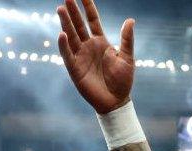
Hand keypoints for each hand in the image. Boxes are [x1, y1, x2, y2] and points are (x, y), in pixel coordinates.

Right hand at [56, 0, 134, 114]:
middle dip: (73, 12)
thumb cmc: (123, 80)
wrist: (116, 101)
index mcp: (101, 42)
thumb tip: (130, 20)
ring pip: (71, 36)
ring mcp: (80, 56)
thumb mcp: (127, 58)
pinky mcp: (74, 68)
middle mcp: (88, 46)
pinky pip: (67, 54)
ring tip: (61, 9)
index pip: (92, 20)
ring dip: (66, 23)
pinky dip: (64, 45)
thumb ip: (127, 39)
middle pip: (79, 25)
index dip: (88, 7)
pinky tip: (62, 34)